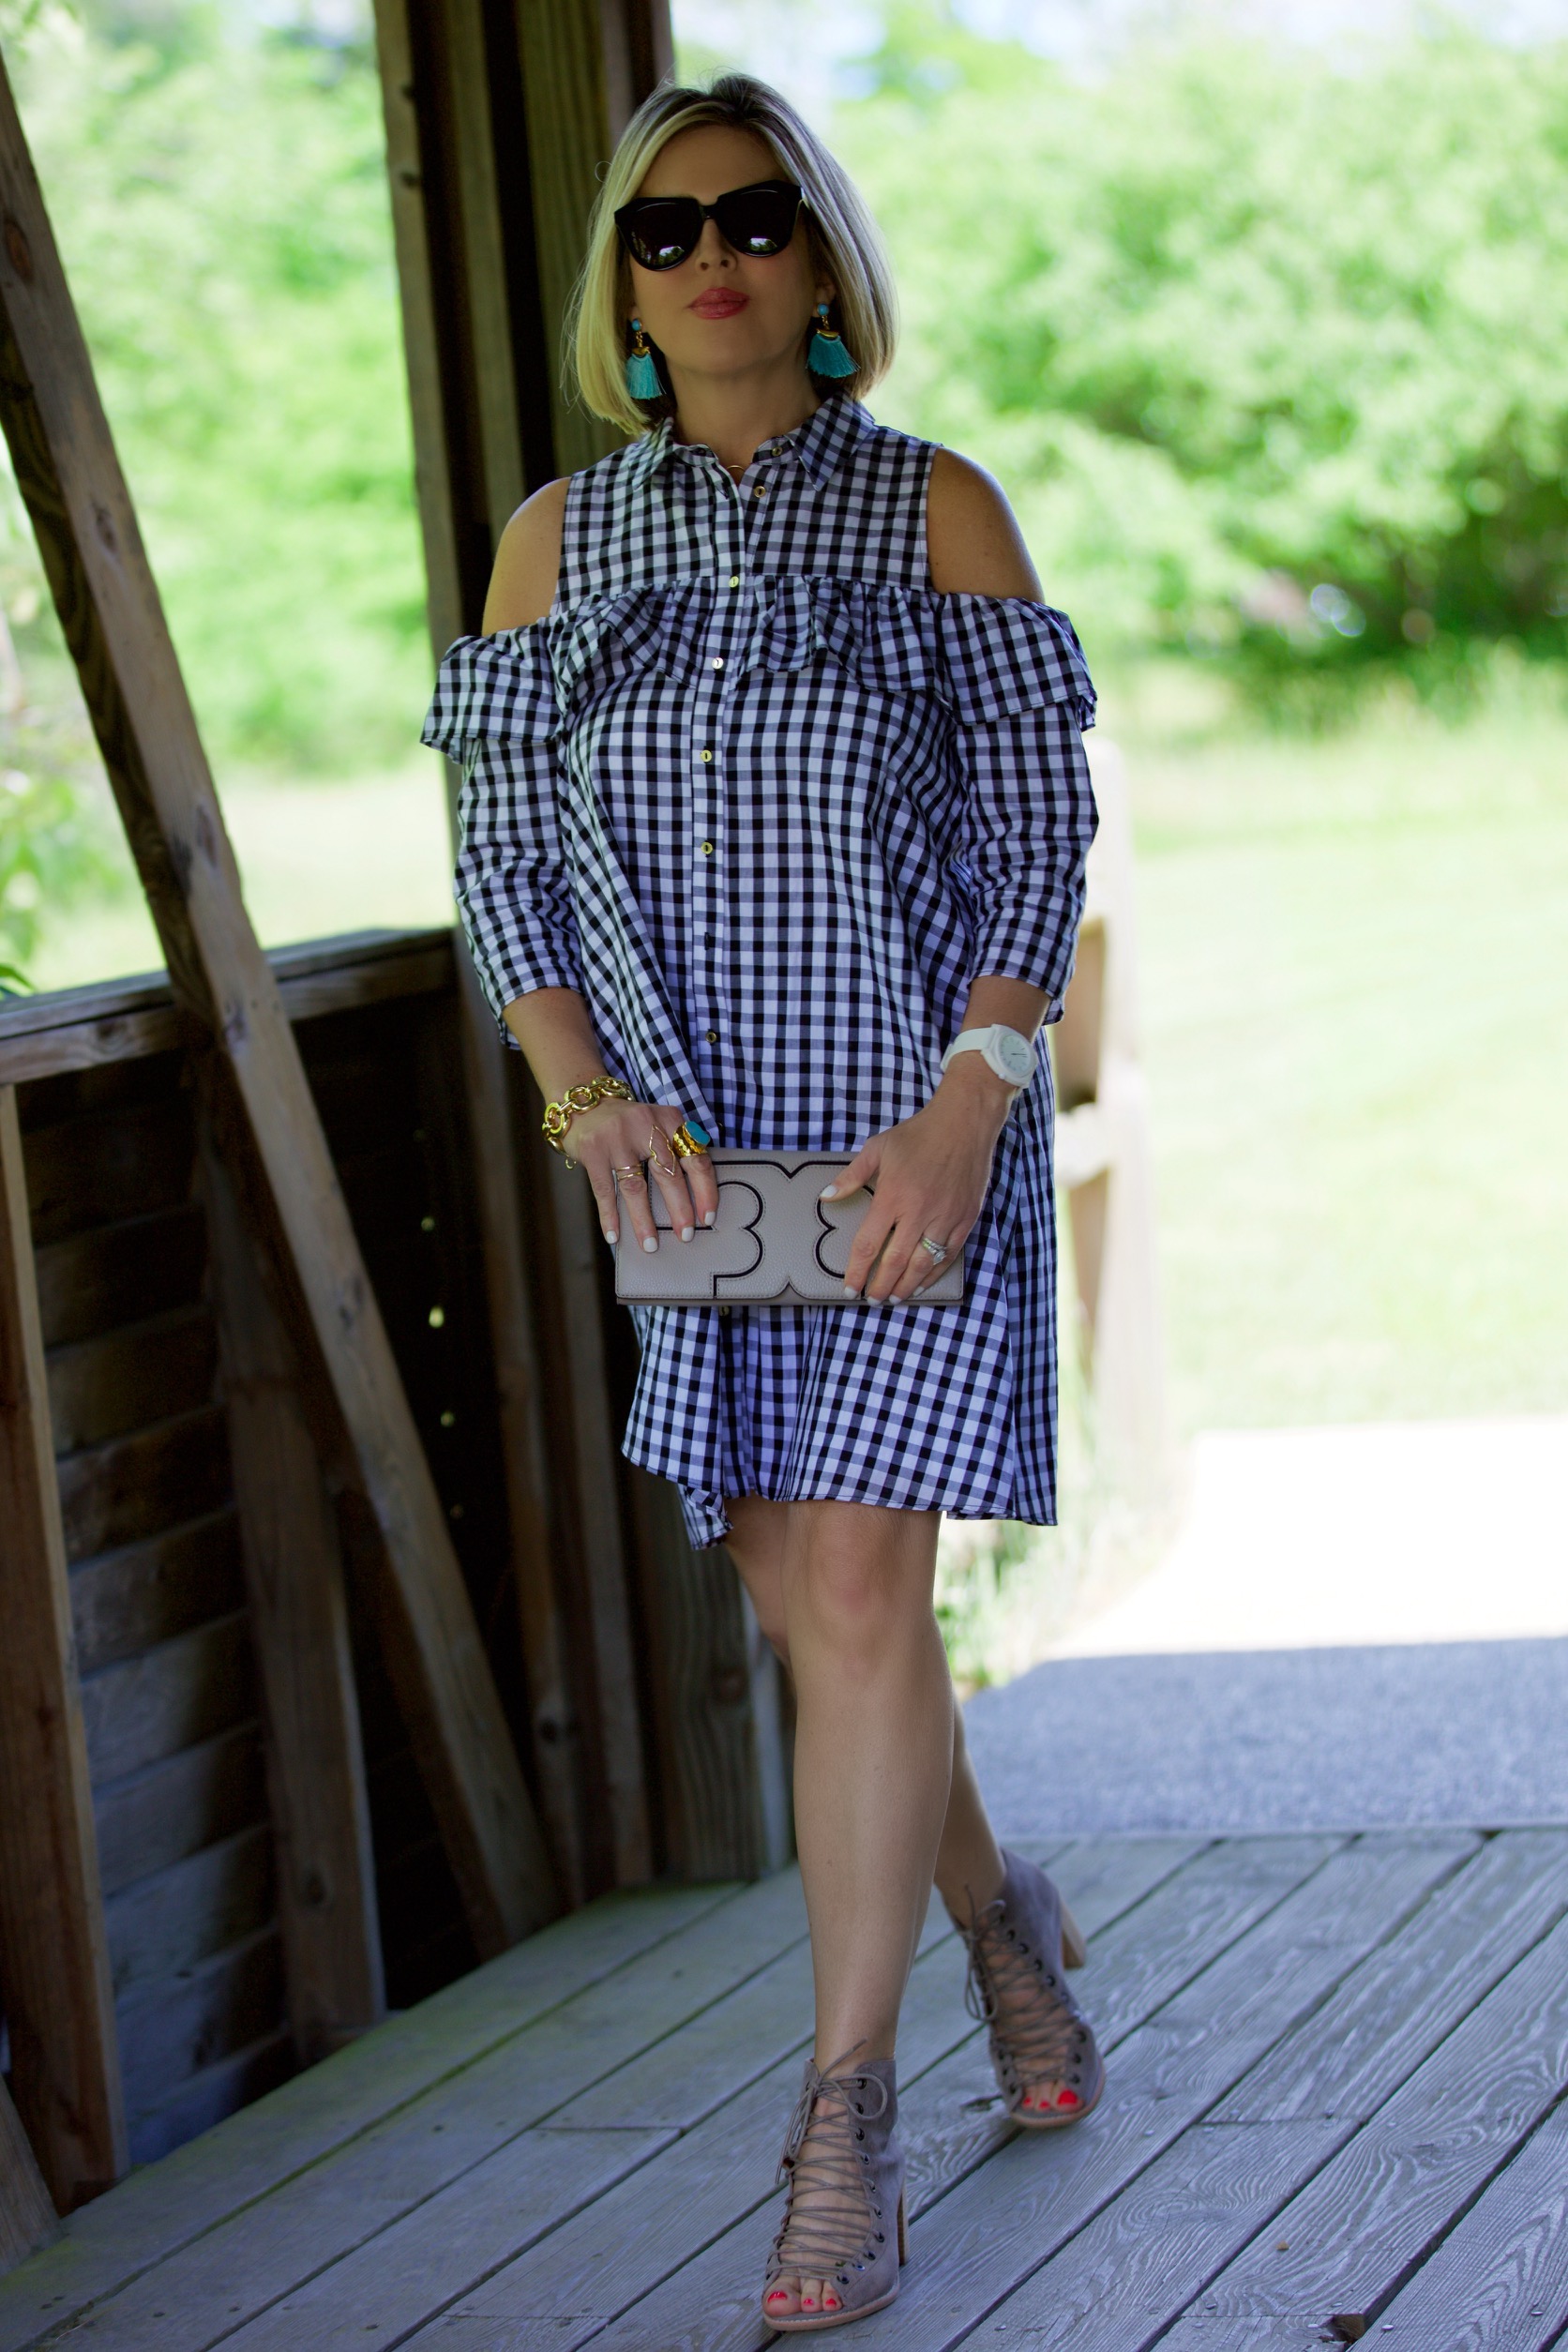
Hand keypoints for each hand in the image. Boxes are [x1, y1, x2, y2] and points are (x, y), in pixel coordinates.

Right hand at [568, 1097, 718, 1250]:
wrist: (584, 1104)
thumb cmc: (628, 1125)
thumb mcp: (657, 1125)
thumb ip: (675, 1150)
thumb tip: (695, 1200)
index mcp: (669, 1119)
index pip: (695, 1157)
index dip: (705, 1190)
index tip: (708, 1218)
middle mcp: (646, 1125)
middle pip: (668, 1173)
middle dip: (680, 1209)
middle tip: (686, 1235)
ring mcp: (617, 1137)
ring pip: (635, 1186)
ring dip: (643, 1220)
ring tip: (651, 1245)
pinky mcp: (593, 1149)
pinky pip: (605, 1190)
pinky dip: (610, 1215)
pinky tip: (614, 1235)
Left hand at [829, 1070, 1012, 1302]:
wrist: (964, 1123)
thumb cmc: (919, 1134)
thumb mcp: (878, 1148)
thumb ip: (851, 1176)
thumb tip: (826, 1196)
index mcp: (892, 1196)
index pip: (869, 1245)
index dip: (857, 1271)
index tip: (849, 1288)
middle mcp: (919, 1212)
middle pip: (895, 1262)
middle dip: (881, 1286)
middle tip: (872, 1299)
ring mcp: (945, 1217)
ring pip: (923, 1265)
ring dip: (906, 1286)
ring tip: (894, 1299)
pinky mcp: (965, 1218)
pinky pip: (948, 1255)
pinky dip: (935, 1274)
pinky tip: (922, 1283)